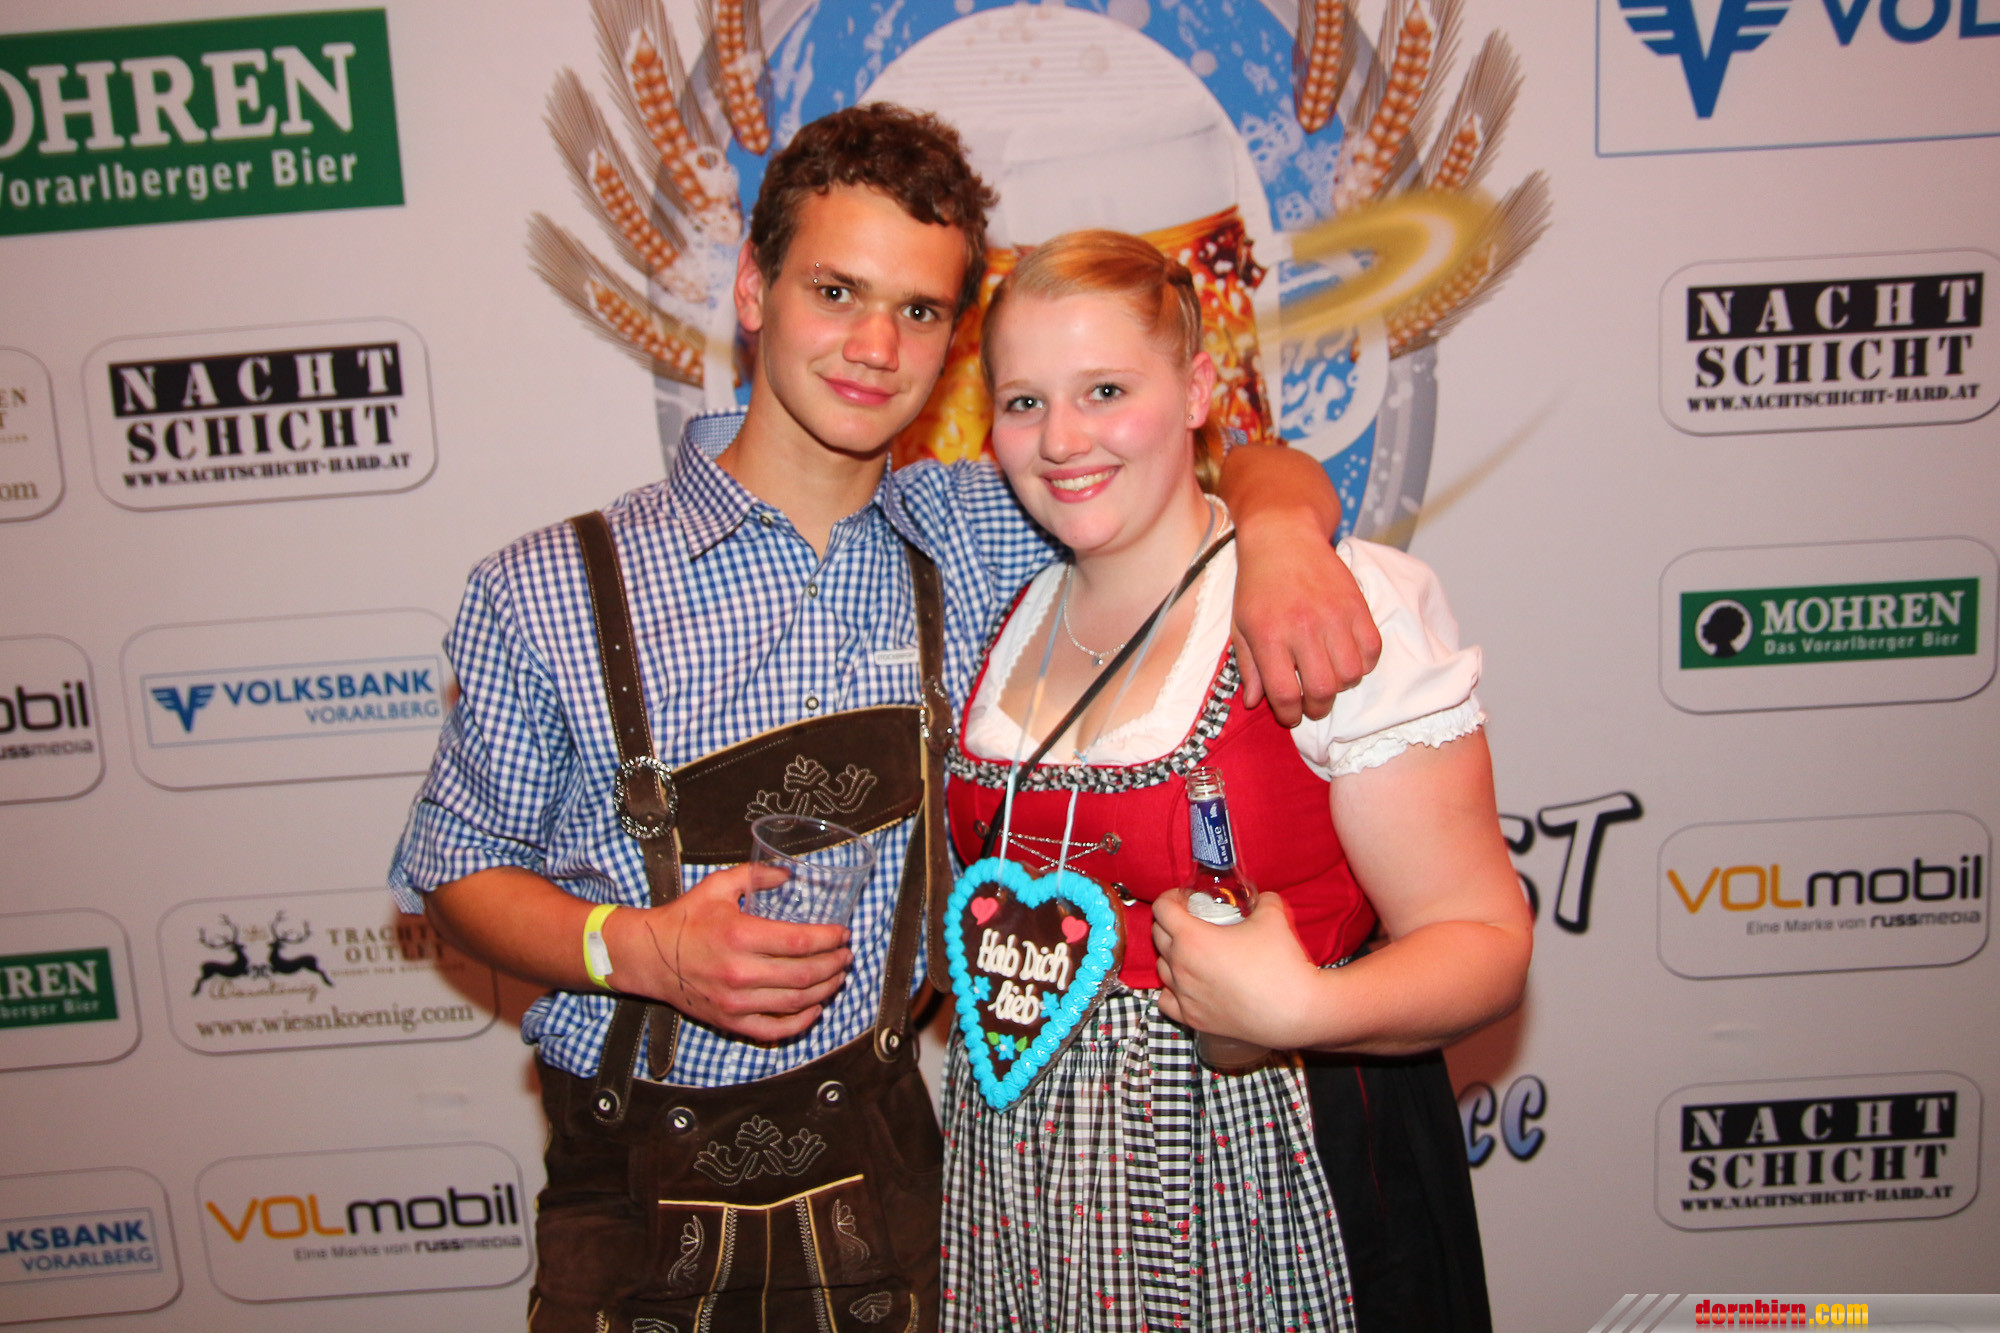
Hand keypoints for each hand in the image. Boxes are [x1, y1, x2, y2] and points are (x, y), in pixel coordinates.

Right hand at [608, 863, 854, 1041]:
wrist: (650, 956)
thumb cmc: (685, 919)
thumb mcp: (717, 886)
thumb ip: (755, 875)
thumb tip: (788, 873)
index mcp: (739, 935)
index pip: (799, 941)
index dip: (828, 938)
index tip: (842, 933)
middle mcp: (740, 972)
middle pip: (805, 974)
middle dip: (834, 964)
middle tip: (846, 955)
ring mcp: (736, 1001)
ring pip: (796, 1002)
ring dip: (826, 989)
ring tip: (838, 976)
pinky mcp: (730, 1021)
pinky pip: (775, 1030)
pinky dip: (801, 1022)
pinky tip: (815, 1008)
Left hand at [1151, 889, 1322, 1049]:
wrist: (1295, 1011)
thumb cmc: (1280, 962)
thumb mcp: (1273, 915)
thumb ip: (1263, 900)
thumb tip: (1262, 899)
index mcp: (1191, 938)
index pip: (1162, 908)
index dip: (1171, 897)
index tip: (1185, 898)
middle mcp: (1180, 966)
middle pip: (1158, 936)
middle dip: (1170, 923)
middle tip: (1191, 921)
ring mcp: (1184, 995)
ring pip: (1161, 968)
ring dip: (1171, 955)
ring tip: (1192, 952)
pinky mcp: (1193, 1019)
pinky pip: (1166, 1000)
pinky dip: (1172, 989)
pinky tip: (1188, 984)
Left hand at [1230, 518, 1380, 725]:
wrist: (1284, 536)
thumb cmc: (1258, 584)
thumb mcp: (1241, 625)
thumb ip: (1249, 667)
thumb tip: (1255, 703)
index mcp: (1269, 635)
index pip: (1285, 694)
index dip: (1289, 714)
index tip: (1290, 715)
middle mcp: (1303, 628)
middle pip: (1323, 690)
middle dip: (1317, 707)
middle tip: (1311, 703)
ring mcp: (1334, 616)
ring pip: (1351, 674)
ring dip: (1341, 685)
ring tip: (1328, 676)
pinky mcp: (1357, 605)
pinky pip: (1371, 651)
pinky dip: (1362, 663)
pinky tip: (1346, 656)